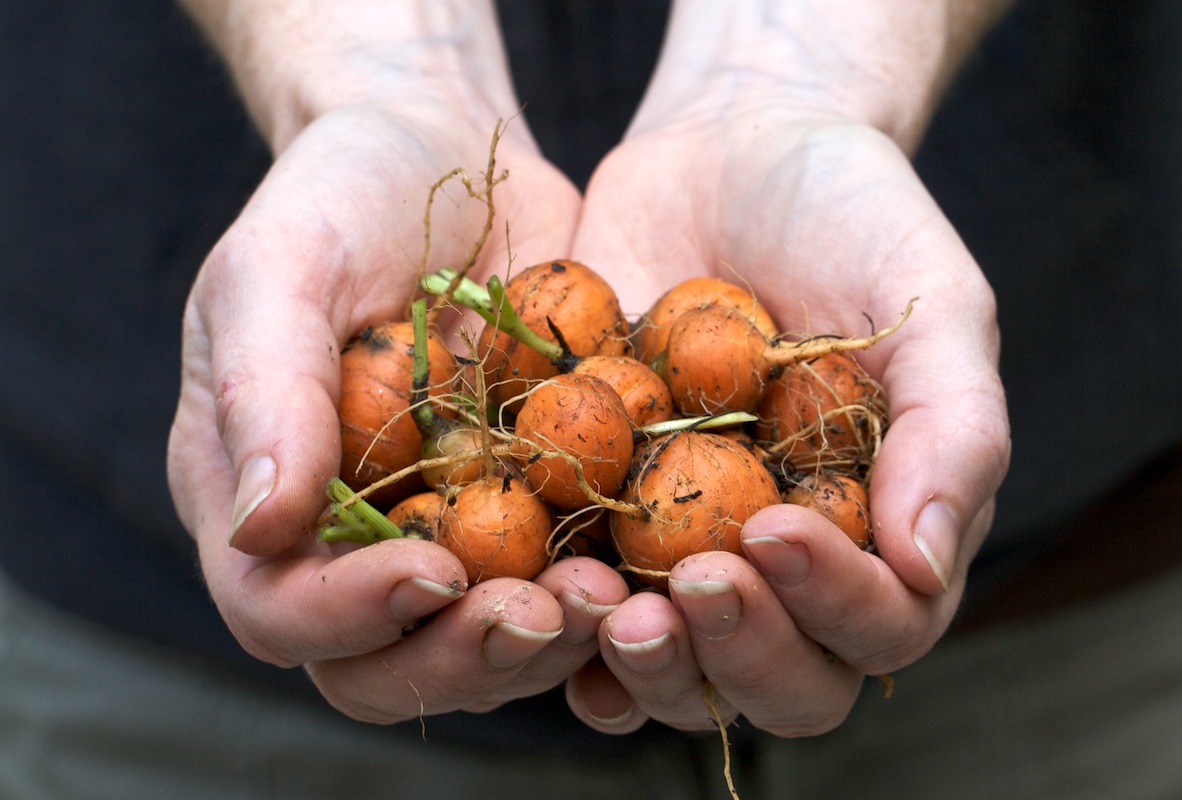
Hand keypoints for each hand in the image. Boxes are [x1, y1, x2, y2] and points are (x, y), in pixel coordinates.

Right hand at [164, 20, 636, 716]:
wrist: (438, 150)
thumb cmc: (337, 198)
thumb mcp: (279, 269)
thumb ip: (267, 392)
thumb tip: (260, 530)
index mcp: (265, 498)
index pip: (281, 610)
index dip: (350, 614)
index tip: (434, 566)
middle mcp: (350, 540)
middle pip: (388, 665)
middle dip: (465, 655)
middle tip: (546, 610)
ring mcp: (447, 531)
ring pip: (484, 649)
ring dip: (549, 642)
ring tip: (613, 592)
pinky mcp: (532, 507)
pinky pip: (563, 586)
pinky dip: (608, 600)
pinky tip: (659, 575)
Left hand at [562, 1, 1011, 734]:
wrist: (733, 152)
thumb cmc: (854, 221)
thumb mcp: (932, 304)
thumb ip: (953, 429)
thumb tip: (926, 567)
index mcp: (881, 530)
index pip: (879, 623)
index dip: (832, 605)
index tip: (771, 530)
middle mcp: (786, 565)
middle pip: (780, 680)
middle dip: (735, 651)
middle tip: (690, 584)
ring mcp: (689, 548)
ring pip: (677, 669)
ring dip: (641, 663)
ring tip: (600, 603)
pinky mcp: (600, 515)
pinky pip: (579, 608)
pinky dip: (558, 623)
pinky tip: (527, 594)